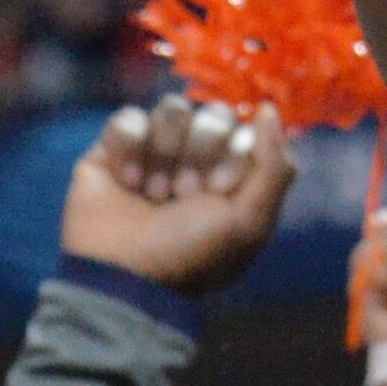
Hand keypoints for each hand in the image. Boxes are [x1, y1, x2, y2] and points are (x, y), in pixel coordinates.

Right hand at [61, 98, 296, 298]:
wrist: (123, 276)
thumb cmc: (190, 255)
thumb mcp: (249, 222)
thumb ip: (273, 165)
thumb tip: (270, 110)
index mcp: (232, 176)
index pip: (246, 129)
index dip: (234, 152)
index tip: (220, 188)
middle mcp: (196, 161)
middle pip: (212, 115)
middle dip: (200, 152)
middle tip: (185, 192)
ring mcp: (155, 152)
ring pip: (172, 110)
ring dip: (165, 153)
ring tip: (155, 192)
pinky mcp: (113, 150)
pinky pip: (129, 118)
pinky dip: (129, 150)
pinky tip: (127, 183)